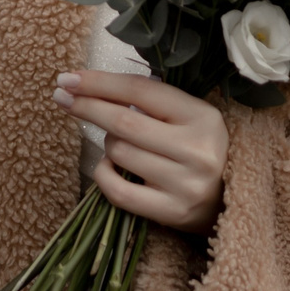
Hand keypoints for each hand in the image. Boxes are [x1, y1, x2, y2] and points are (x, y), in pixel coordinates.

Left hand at [55, 70, 229, 232]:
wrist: (229, 201)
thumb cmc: (198, 148)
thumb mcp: (188, 117)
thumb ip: (152, 101)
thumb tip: (91, 86)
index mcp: (203, 117)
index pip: (141, 90)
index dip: (100, 82)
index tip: (69, 78)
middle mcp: (197, 150)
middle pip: (124, 121)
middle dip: (86, 106)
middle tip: (60, 95)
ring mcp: (185, 184)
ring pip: (119, 152)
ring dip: (107, 143)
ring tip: (119, 142)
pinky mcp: (172, 212)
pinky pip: (118, 191)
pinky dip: (103, 174)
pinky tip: (108, 167)